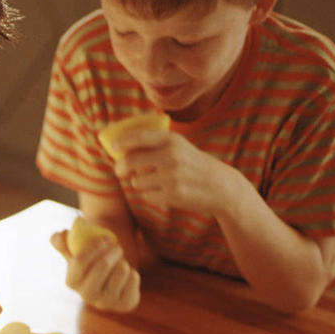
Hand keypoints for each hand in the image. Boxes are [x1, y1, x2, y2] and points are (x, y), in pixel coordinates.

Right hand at [51, 231, 139, 311]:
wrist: (113, 274)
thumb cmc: (93, 257)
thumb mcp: (78, 247)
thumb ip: (65, 240)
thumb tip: (58, 236)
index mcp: (72, 281)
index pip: (80, 262)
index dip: (94, 247)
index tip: (106, 239)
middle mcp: (87, 295)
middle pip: (102, 266)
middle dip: (112, 252)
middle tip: (118, 247)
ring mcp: (106, 302)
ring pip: (121, 272)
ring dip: (123, 262)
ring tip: (120, 264)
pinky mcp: (124, 305)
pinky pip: (133, 281)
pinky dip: (133, 273)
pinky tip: (127, 277)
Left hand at [113, 129, 233, 215]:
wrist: (221, 186)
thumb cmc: (194, 165)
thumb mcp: (180, 147)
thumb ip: (156, 144)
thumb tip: (121, 145)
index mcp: (172, 141)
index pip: (139, 137)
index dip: (121, 142)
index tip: (113, 147)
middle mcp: (171, 156)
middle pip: (130, 161)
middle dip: (121, 167)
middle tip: (120, 171)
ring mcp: (171, 176)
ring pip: (136, 181)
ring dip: (139, 183)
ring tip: (154, 182)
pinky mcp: (172, 195)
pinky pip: (147, 196)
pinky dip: (151, 195)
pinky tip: (165, 192)